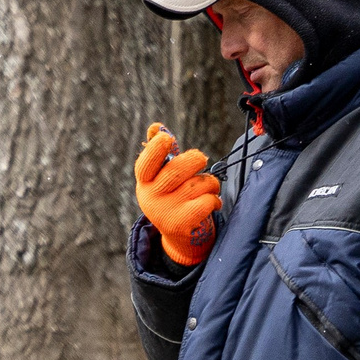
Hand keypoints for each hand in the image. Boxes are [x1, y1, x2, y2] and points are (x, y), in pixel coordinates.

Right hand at [136, 122, 220, 266]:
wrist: (177, 232)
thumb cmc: (172, 194)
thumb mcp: (162, 175)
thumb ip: (161, 152)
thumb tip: (155, 127)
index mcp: (144, 181)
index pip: (145, 164)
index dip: (154, 149)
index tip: (166, 138)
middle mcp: (150, 197)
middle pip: (177, 169)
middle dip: (195, 159)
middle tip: (201, 159)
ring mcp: (164, 211)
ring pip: (198, 184)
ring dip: (210, 183)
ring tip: (208, 188)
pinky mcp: (180, 223)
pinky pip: (207, 201)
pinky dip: (215, 199)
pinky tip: (211, 203)